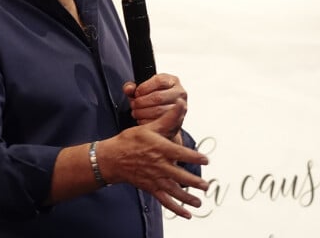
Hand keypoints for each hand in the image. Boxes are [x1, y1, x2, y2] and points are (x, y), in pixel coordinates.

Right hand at [100, 101, 208, 218]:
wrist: (113, 158)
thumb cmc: (131, 140)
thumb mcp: (149, 127)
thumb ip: (167, 118)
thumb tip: (180, 104)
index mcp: (160, 149)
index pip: (181, 153)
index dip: (194, 157)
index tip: (206, 159)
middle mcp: (159, 165)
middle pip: (180, 175)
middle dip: (194, 182)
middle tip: (206, 186)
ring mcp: (155, 178)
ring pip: (174, 190)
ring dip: (188, 198)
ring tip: (200, 203)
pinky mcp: (150, 188)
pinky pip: (165, 200)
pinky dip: (175, 208)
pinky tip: (186, 214)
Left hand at [123, 74, 186, 141]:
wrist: (167, 115)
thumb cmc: (155, 98)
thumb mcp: (145, 89)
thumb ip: (133, 87)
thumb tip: (129, 88)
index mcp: (172, 80)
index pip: (158, 81)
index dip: (144, 88)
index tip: (136, 93)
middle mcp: (180, 92)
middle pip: (158, 97)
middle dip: (141, 102)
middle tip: (133, 105)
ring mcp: (181, 107)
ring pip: (158, 111)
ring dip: (143, 113)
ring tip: (136, 112)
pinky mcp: (177, 121)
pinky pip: (159, 123)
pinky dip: (147, 122)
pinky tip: (142, 119)